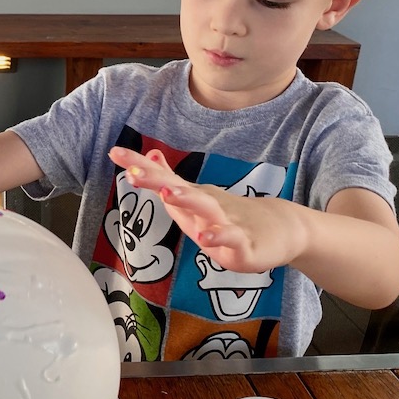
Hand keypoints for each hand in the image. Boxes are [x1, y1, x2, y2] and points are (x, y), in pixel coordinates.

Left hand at [108, 147, 306, 274]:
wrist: (284, 229)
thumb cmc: (233, 216)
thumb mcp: (198, 199)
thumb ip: (171, 181)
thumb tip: (150, 156)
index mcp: (194, 197)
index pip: (162, 179)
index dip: (139, 166)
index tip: (114, 152)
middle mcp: (207, 205)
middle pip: (179, 189)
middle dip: (156, 180)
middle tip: (133, 171)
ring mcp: (226, 223)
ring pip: (205, 209)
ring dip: (186, 201)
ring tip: (167, 193)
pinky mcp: (244, 245)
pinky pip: (229, 240)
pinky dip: (217, 238)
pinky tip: (204, 237)